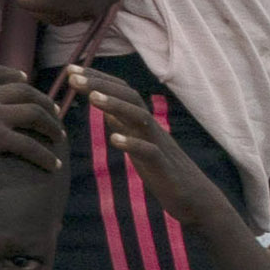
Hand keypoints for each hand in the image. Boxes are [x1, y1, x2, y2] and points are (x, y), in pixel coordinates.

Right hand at [0, 65, 61, 181]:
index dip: (13, 74)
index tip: (24, 78)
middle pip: (24, 91)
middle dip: (44, 101)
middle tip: (54, 112)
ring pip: (34, 113)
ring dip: (51, 125)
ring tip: (58, 137)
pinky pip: (29, 146)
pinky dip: (45, 156)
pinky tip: (53, 166)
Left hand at [65, 70, 231, 226]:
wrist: (197, 199)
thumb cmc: (165, 172)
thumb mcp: (139, 144)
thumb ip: (125, 126)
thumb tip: (106, 109)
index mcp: (142, 124)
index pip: (122, 92)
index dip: (98, 79)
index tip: (71, 69)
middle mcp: (151, 129)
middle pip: (129, 97)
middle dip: (100, 84)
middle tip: (72, 76)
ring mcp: (159, 146)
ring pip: (140, 117)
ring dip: (115, 105)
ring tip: (92, 97)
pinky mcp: (164, 167)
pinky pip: (150, 151)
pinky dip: (132, 143)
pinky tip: (114, 139)